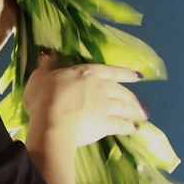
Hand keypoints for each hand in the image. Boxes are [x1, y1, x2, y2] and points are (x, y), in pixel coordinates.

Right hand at [24, 52, 147, 147]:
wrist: (53, 123)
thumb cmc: (44, 97)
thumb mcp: (41, 76)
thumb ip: (48, 65)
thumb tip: (49, 53)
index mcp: (87, 73)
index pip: (110, 71)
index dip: (125, 73)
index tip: (139, 76)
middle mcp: (101, 88)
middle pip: (121, 91)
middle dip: (132, 98)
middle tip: (141, 104)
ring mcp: (105, 107)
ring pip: (124, 107)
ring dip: (135, 111)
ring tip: (143, 115)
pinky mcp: (105, 125)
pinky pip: (120, 125)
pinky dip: (128, 127)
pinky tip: (134, 129)